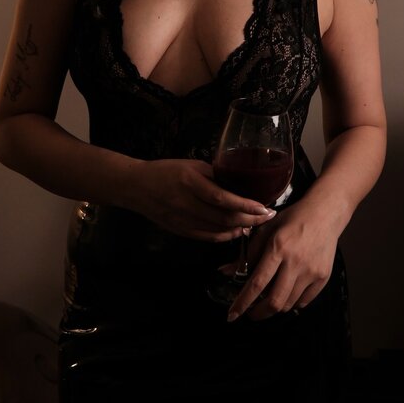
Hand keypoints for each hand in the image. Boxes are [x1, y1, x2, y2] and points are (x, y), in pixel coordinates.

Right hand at [130, 158, 276, 241]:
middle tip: (267, 217)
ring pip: (217, 231)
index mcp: (190, 182)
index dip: (246, 205)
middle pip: (224, 218)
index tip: (264, 207)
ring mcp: (182, 220)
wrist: (136, 186)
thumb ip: (214, 175)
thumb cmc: (166, 171)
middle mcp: (186, 203)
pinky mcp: (180, 230)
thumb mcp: (191, 165)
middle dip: (250, 219)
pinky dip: (224, 236)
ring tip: (255, 224)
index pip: (223, 198)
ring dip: (239, 229)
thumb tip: (240, 185)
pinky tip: (235, 231)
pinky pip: (207, 237)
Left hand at [226, 196, 337, 320]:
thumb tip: (226, 272)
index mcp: (278, 248)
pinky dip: (291, 303)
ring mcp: (311, 271)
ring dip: (274, 307)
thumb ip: (247, 253)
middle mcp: (296, 262)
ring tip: (267, 299)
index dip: (242, 302)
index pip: (257, 283)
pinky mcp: (323, 277)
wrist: (325, 213)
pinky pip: (304, 301)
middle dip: (258, 313)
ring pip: (288, 304)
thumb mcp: (266, 229)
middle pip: (274, 301)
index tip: (232, 315)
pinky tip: (285, 294)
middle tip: (250, 313)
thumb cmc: (293, 219)